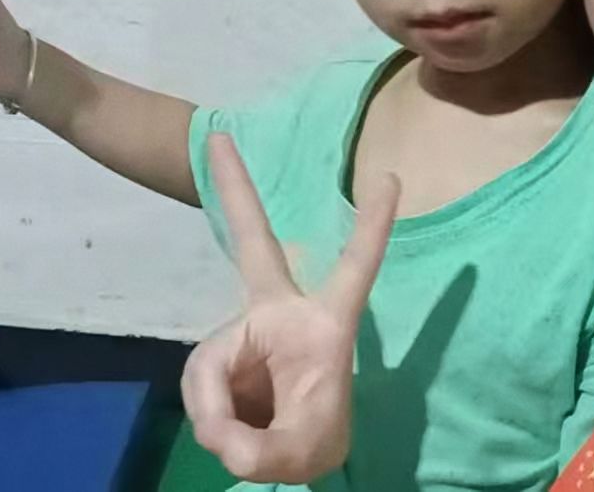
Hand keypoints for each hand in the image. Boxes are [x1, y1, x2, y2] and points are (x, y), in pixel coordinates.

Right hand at [182, 134, 398, 482]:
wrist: (287, 458)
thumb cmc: (313, 435)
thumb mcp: (300, 448)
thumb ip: (260, 445)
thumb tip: (219, 436)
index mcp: (326, 324)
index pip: (356, 268)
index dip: (373, 227)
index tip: (393, 178)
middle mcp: (281, 315)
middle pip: (255, 247)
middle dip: (235, 192)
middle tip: (219, 135)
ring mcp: (245, 333)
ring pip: (210, 369)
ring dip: (219, 417)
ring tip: (247, 443)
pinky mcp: (218, 358)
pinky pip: (201, 393)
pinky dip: (211, 423)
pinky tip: (229, 434)